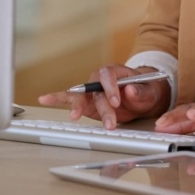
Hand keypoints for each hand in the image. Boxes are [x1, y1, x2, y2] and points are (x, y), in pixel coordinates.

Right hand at [37, 65, 168, 128]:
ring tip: (74, 116)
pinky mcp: (86, 102)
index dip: (111, 87)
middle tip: (110, 123)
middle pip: (96, 90)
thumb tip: (130, 90)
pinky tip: (44, 99)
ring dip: (78, 107)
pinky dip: (57, 99)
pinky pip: (69, 98)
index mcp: (116, 71)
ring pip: (82, 96)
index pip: (108, 74)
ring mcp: (92, 91)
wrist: (144, 96)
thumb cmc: (146, 89)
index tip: (117, 101)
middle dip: (102, 107)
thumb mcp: (150, 90)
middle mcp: (100, 79)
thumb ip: (141, 91)